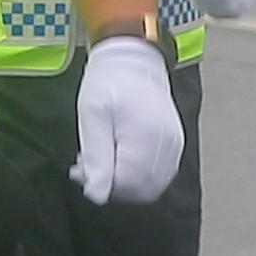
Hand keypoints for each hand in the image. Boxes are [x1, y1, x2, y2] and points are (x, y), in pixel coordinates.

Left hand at [73, 32, 183, 205]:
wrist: (133, 61)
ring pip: (151, 185)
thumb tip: (97, 195)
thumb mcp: (91, 115)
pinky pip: (158, 174)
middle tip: (85, 166)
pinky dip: (137, 173)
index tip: (79, 171)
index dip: (102, 184)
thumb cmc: (108, 83)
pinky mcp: (175, 145)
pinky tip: (117, 156)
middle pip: (141, 189)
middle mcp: (168, 146)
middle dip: (111, 184)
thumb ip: (96, 156)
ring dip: (123, 180)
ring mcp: (176, 146)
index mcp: (146, 137)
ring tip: (99, 158)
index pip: (127, 184)